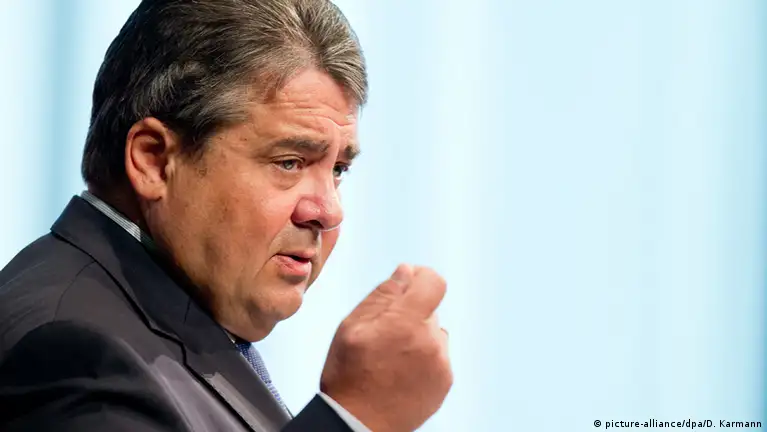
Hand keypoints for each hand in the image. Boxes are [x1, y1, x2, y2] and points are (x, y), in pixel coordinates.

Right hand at [320, 264, 451, 431]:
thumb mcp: (352, 326)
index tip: (408, 284)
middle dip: (409, 313)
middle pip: (429, 309)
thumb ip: (383, 294)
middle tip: (383, 335)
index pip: (433, 282)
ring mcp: (441, 363)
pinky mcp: (445, 381)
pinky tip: (401, 373)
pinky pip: (438, 356)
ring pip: (434, 333)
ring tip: (391, 358)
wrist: (358, 424)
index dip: (420, 278)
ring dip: (418, 336)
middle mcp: (431, 341)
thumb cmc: (349, 375)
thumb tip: (406, 272)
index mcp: (406, 322)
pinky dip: (423, 358)